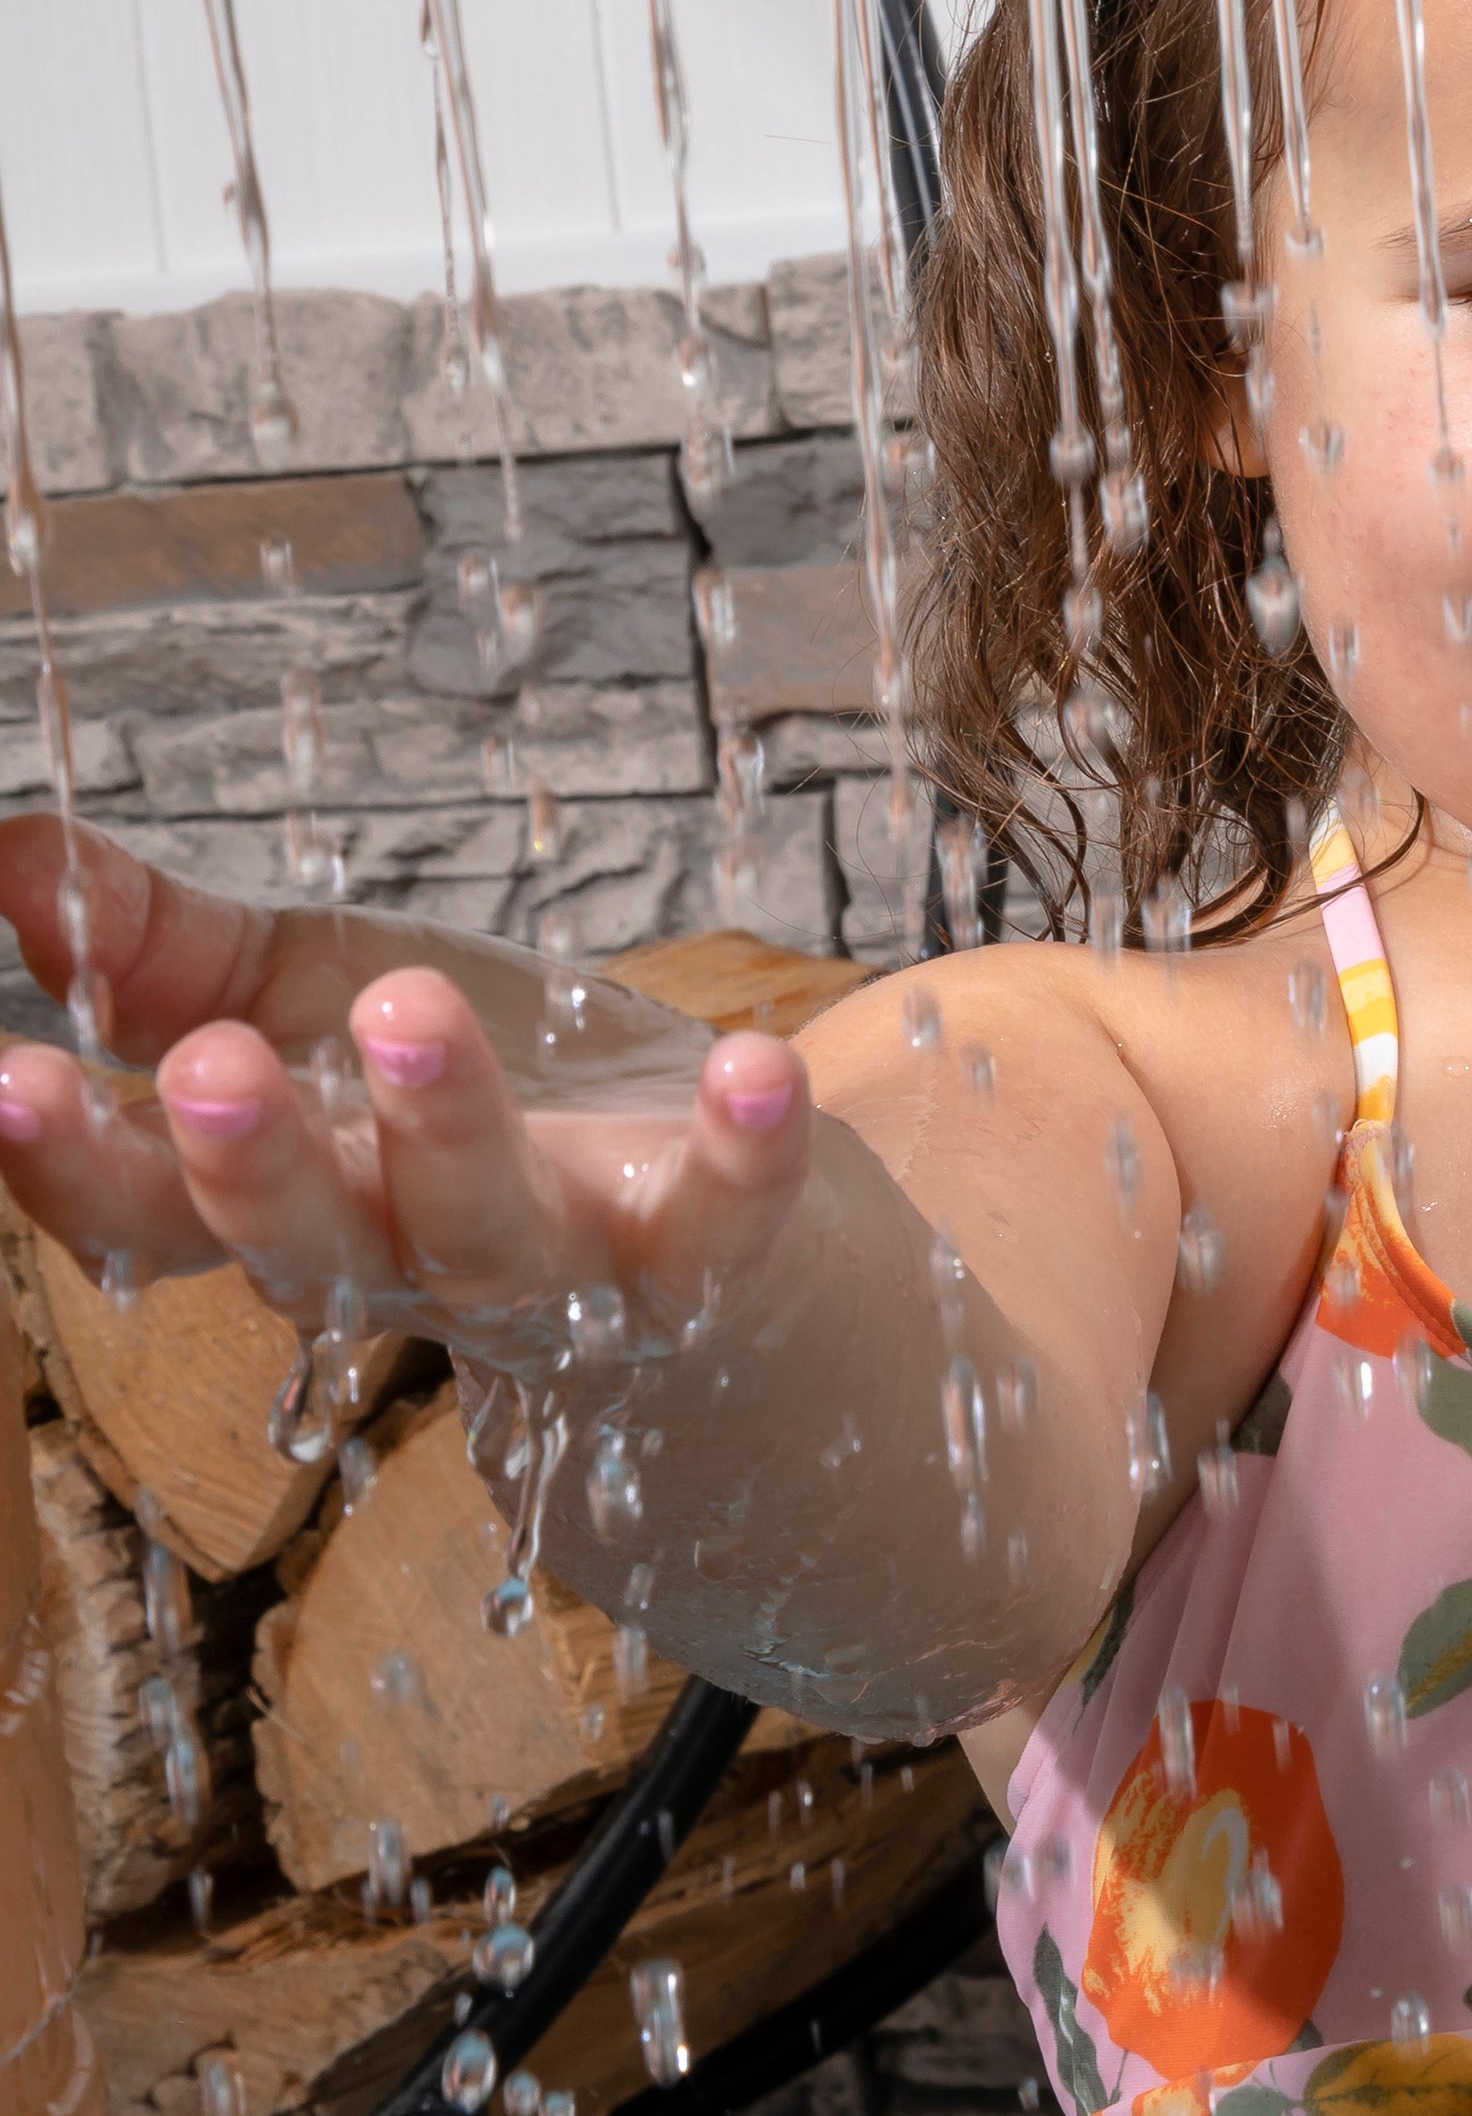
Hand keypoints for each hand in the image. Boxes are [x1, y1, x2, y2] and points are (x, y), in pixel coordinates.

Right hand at [0, 820, 813, 1375]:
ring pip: (480, 1224)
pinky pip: (717, 1219)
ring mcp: (549, 1267)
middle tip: (208, 1068)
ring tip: (411, 1016)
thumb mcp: (294, 1004)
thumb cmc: (454, 1096)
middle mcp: (397, 1255)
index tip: (4, 1079)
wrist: (671, 1229)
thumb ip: (153, 947)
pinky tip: (753, 1070)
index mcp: (279, 1200)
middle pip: (303, 1236)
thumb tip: (4, 848)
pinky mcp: (690, 1257)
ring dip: (446, 1126)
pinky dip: (742, 1152)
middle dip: (249, 1159)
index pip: (141, 1204)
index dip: (65, 1158)